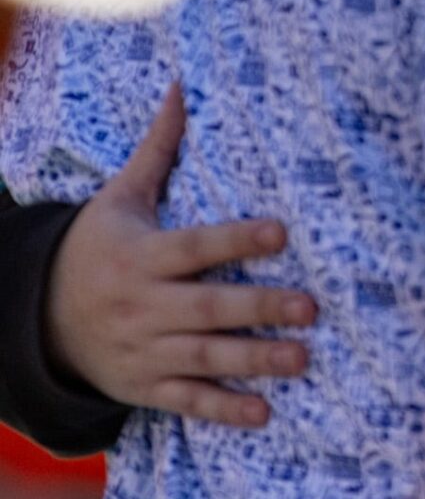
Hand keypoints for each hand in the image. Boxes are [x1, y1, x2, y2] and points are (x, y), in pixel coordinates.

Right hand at [44, 82, 315, 425]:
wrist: (37, 319)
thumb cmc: (96, 248)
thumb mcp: (118, 200)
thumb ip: (158, 150)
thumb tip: (183, 85)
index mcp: (142, 256)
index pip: (195, 247)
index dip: (237, 239)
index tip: (282, 231)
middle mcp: (143, 306)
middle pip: (206, 307)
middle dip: (259, 307)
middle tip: (312, 307)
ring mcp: (142, 351)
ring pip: (203, 358)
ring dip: (253, 360)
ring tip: (302, 358)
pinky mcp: (143, 387)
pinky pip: (185, 402)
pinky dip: (222, 410)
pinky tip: (264, 413)